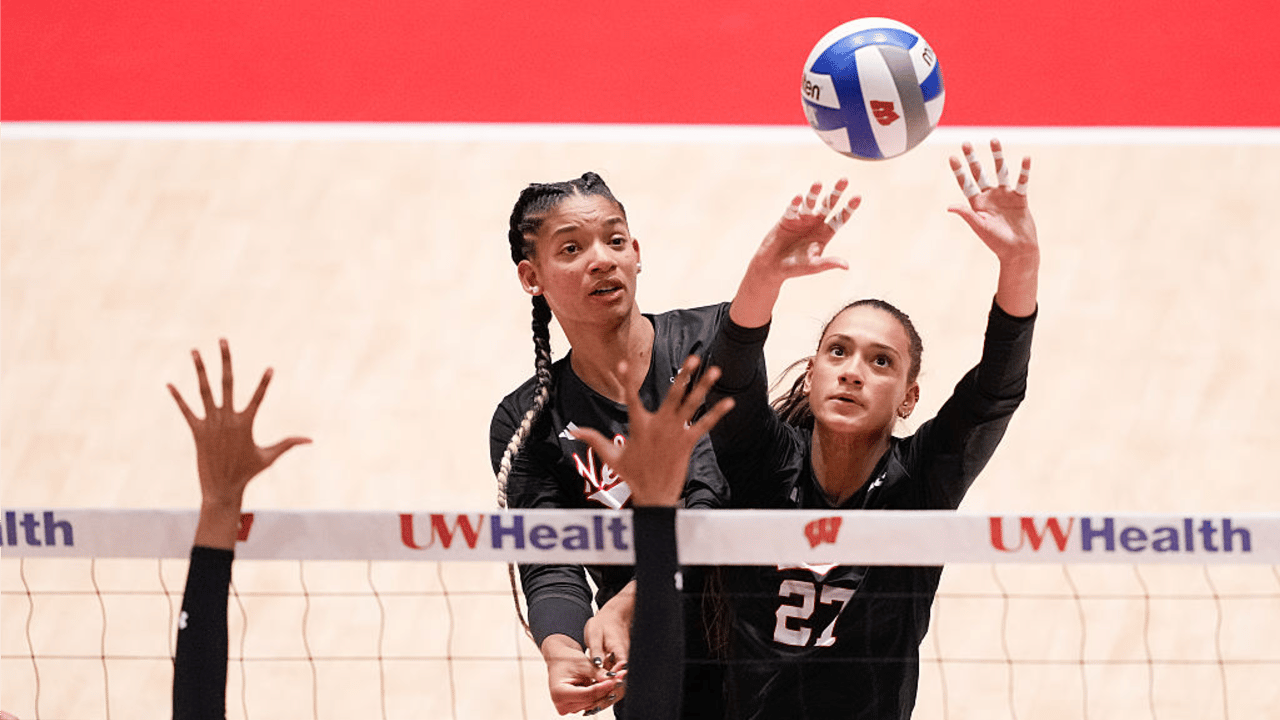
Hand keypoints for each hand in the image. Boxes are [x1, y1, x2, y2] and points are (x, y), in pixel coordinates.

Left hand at [168, 339, 310, 547]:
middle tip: (222, 340)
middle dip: (225, 360)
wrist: (222, 488)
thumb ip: (288, 443)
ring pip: (204, 390)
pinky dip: (178, 397)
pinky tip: (169, 384)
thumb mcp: (269, 456)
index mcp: (246, 422)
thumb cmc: (248, 472)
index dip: (265, 383)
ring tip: (194, 350)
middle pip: (227, 382)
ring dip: (200, 369)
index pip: (258, 397)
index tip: (270, 368)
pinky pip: (186, 410)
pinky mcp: (197, 431)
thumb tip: (311, 440)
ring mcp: (211, 423)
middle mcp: (228, 418)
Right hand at [540, 634, 621, 715]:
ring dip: (606, 690)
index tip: (616, 679)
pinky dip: (601, 692)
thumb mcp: (584, 664)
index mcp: (559, 693)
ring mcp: (568, 707)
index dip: (603, 687)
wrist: (558, 658)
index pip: (587, 694)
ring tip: (618, 675)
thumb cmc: (567, 659)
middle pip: (591, 700)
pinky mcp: (573, 706)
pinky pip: (591, 701)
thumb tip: (614, 679)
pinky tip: (611, 682)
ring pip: (593, 702)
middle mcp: (562, 704)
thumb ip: (598, 674)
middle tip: (621, 674)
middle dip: (608, 687)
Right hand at [571, 355, 733, 506]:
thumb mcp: (611, 457)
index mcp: (639, 426)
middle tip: (693, 357)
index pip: (631, 397)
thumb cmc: (633, 476)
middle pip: (673, 394)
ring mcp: (675, 433)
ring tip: (715, 370)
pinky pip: (704, 425)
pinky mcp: (687, 442)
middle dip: (684, 375)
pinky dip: (717, 414)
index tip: (622, 363)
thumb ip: (594, 439)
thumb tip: (573, 431)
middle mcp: (659, 426)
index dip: (626, 380)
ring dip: (703, 387)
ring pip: (691, 405)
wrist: (654, 497)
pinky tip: (729, 402)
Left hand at [583, 581, 634, 703]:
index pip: (621, 674)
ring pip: (617, 685)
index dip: (610, 686)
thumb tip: (597, 664)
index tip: (597, 696)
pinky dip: (604, 690)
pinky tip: (592, 698)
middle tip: (591, 707)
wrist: (613, 616)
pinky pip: (613, 681)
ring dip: (605, 696)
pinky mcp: (617, 666)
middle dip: (607, 696)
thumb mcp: (595, 634)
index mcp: (621, 652)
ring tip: (589, 707)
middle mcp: (624, 661)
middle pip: (621, 684)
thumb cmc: (603, 623)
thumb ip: (597, 651)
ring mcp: (621, 665)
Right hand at [730, 180, 860, 327]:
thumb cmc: (795, 269)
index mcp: (825, 233)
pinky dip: (795, 203)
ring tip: (818, 183)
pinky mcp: (786, 219)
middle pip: (828, 205)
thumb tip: (847, 266)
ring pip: (810, 202)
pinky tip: (798, 198)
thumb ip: (829, 263)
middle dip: (836, 193)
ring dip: (814, 192)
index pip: (839, 218)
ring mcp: (801, 219)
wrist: (771, 267)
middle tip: (844, 180)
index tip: (857, 197)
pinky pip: (792, 208)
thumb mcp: (814, 266)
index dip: (848, 208)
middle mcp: (815, 223)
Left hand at [947, 139, 1037, 264]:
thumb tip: (949, 206)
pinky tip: (1026, 158)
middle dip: (972, 159)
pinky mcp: (1020, 198)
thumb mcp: (979, 226)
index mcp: (976, 204)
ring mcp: (1005, 196)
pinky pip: (1021, 181)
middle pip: (979, 173)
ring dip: (997, 156)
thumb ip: (966, 214)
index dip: (959, 171)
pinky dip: (1024, 170)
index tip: (952, 157)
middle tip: (965, 143)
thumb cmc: (996, 242)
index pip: (965, 183)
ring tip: (993, 140)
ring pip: (1000, 171)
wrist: (1017, 251)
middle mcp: (989, 196)